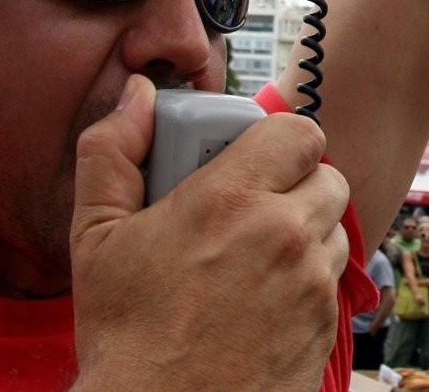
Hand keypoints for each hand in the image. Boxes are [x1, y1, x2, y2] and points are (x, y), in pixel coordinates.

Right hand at [70, 76, 350, 388]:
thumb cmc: (124, 333)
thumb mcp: (95, 236)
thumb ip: (112, 151)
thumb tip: (137, 95)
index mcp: (232, 199)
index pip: (300, 131)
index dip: (280, 141)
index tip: (255, 160)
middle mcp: (284, 234)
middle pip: (327, 176)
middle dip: (296, 185)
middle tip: (255, 208)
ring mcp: (311, 283)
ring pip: (333, 228)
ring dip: (305, 233)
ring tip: (254, 259)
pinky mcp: (325, 326)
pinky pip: (332, 281)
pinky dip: (308, 283)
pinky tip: (263, 301)